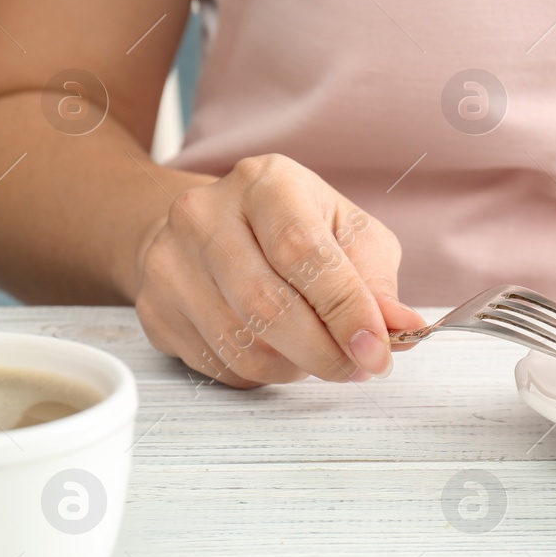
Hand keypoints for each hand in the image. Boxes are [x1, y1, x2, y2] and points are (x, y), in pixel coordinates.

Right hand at [134, 154, 423, 387]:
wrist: (207, 227)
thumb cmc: (290, 228)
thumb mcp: (347, 233)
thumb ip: (376, 279)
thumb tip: (401, 326)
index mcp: (265, 183)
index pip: (303, 252)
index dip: (345, 309)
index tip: (378, 350)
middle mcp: (206, 215)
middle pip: (267, 306)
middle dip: (325, 351)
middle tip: (359, 367)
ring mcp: (170, 263)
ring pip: (243, 346)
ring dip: (297, 366)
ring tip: (320, 353)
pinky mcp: (154, 310)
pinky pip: (220, 365)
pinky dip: (263, 373)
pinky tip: (278, 350)